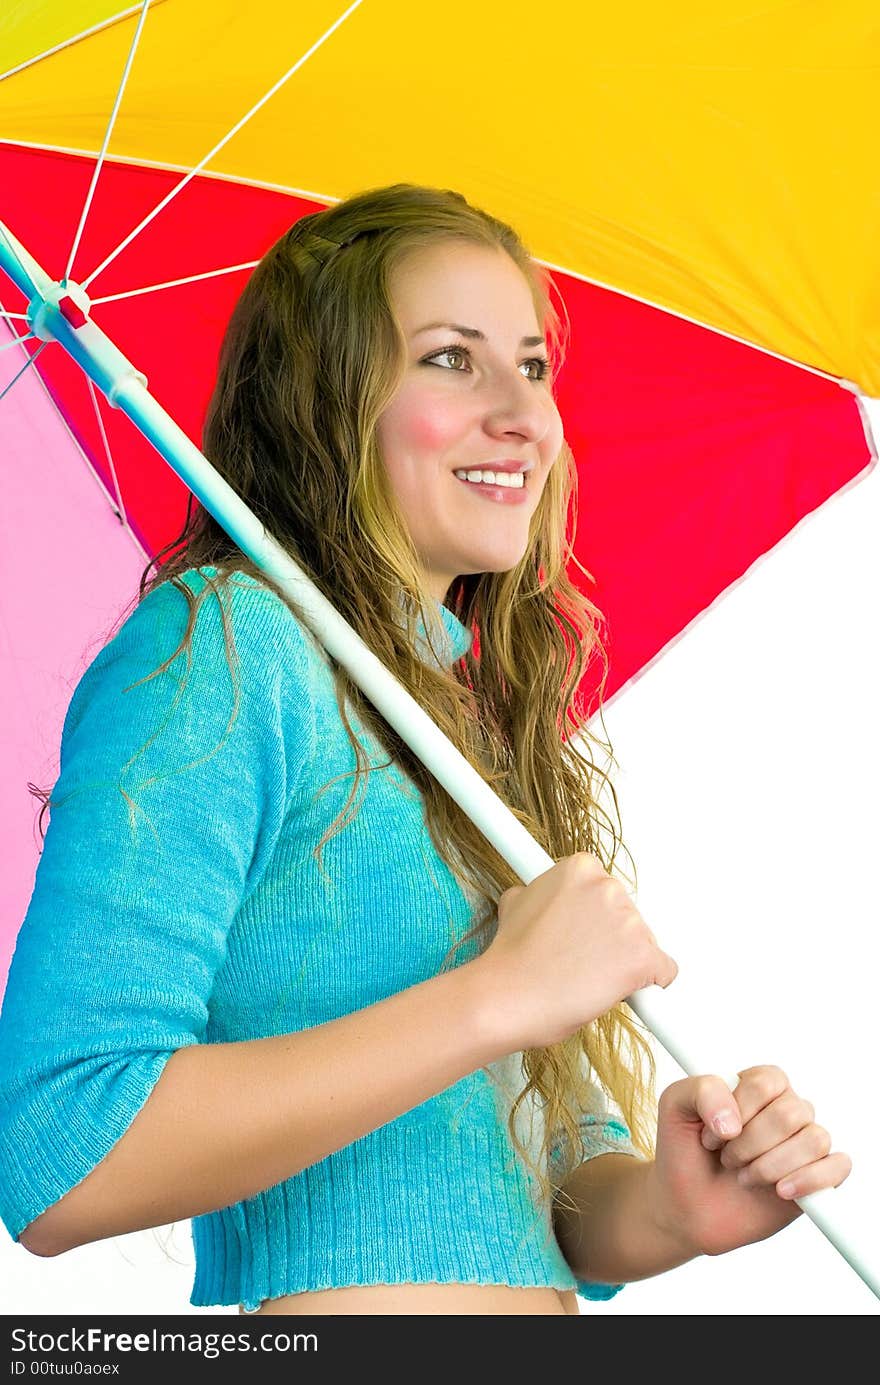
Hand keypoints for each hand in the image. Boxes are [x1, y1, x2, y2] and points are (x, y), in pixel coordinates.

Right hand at [479, 853, 677, 1049]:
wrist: (508, 996)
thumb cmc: (511, 959)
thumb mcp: (516, 904)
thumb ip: (541, 894)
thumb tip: (542, 898)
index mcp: (581, 868)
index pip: (606, 890)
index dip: (593, 917)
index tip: (582, 933)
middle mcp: (608, 887)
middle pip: (629, 914)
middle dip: (610, 938)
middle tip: (580, 959)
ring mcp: (628, 922)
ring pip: (645, 942)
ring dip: (623, 961)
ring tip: (587, 977)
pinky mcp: (643, 957)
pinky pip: (664, 971)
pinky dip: (649, 985)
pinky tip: (619, 990)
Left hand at [647, 1065, 851, 1258]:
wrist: (685, 1204)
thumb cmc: (684, 1150)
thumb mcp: (675, 1106)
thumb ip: (701, 1091)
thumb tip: (733, 1121)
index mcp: (758, 1085)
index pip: (767, 1082)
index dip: (739, 1109)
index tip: (712, 1134)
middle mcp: (786, 1109)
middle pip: (791, 1113)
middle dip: (751, 1143)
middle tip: (727, 1158)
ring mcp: (803, 1144)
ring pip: (814, 1140)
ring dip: (771, 1165)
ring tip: (745, 1177)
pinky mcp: (817, 1178)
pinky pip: (838, 1167)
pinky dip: (810, 1180)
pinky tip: (780, 1190)